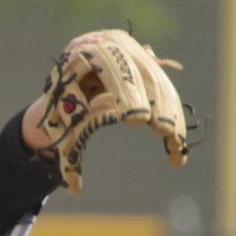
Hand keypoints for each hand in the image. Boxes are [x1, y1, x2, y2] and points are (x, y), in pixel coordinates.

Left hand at [28, 29, 189, 192]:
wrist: (70, 72)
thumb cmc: (60, 109)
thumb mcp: (59, 125)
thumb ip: (68, 153)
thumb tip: (74, 190)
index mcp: (80, 56)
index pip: (108, 70)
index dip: (125, 93)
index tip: (136, 118)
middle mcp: (109, 46)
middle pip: (139, 74)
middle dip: (155, 103)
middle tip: (164, 130)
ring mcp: (132, 51)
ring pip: (157, 82)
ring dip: (171, 113)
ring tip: (175, 144)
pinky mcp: (148, 61)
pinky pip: (165, 87)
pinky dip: (173, 113)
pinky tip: (177, 143)